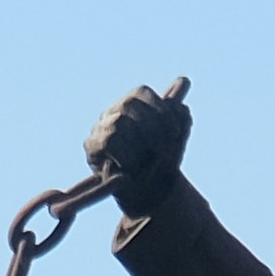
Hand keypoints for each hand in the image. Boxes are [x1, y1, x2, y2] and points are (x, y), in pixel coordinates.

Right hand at [85, 80, 193, 220]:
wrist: (150, 195)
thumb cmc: (162, 163)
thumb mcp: (177, 137)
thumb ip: (179, 111)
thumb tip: (183, 79)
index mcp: (133, 105)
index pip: (141, 92)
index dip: (160, 110)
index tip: (176, 133)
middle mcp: (113, 112)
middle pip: (128, 104)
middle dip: (152, 127)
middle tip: (165, 149)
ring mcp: (100, 128)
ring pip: (118, 122)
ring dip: (141, 144)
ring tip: (150, 161)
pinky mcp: (91, 147)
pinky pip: (108, 141)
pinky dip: (127, 154)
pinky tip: (134, 166)